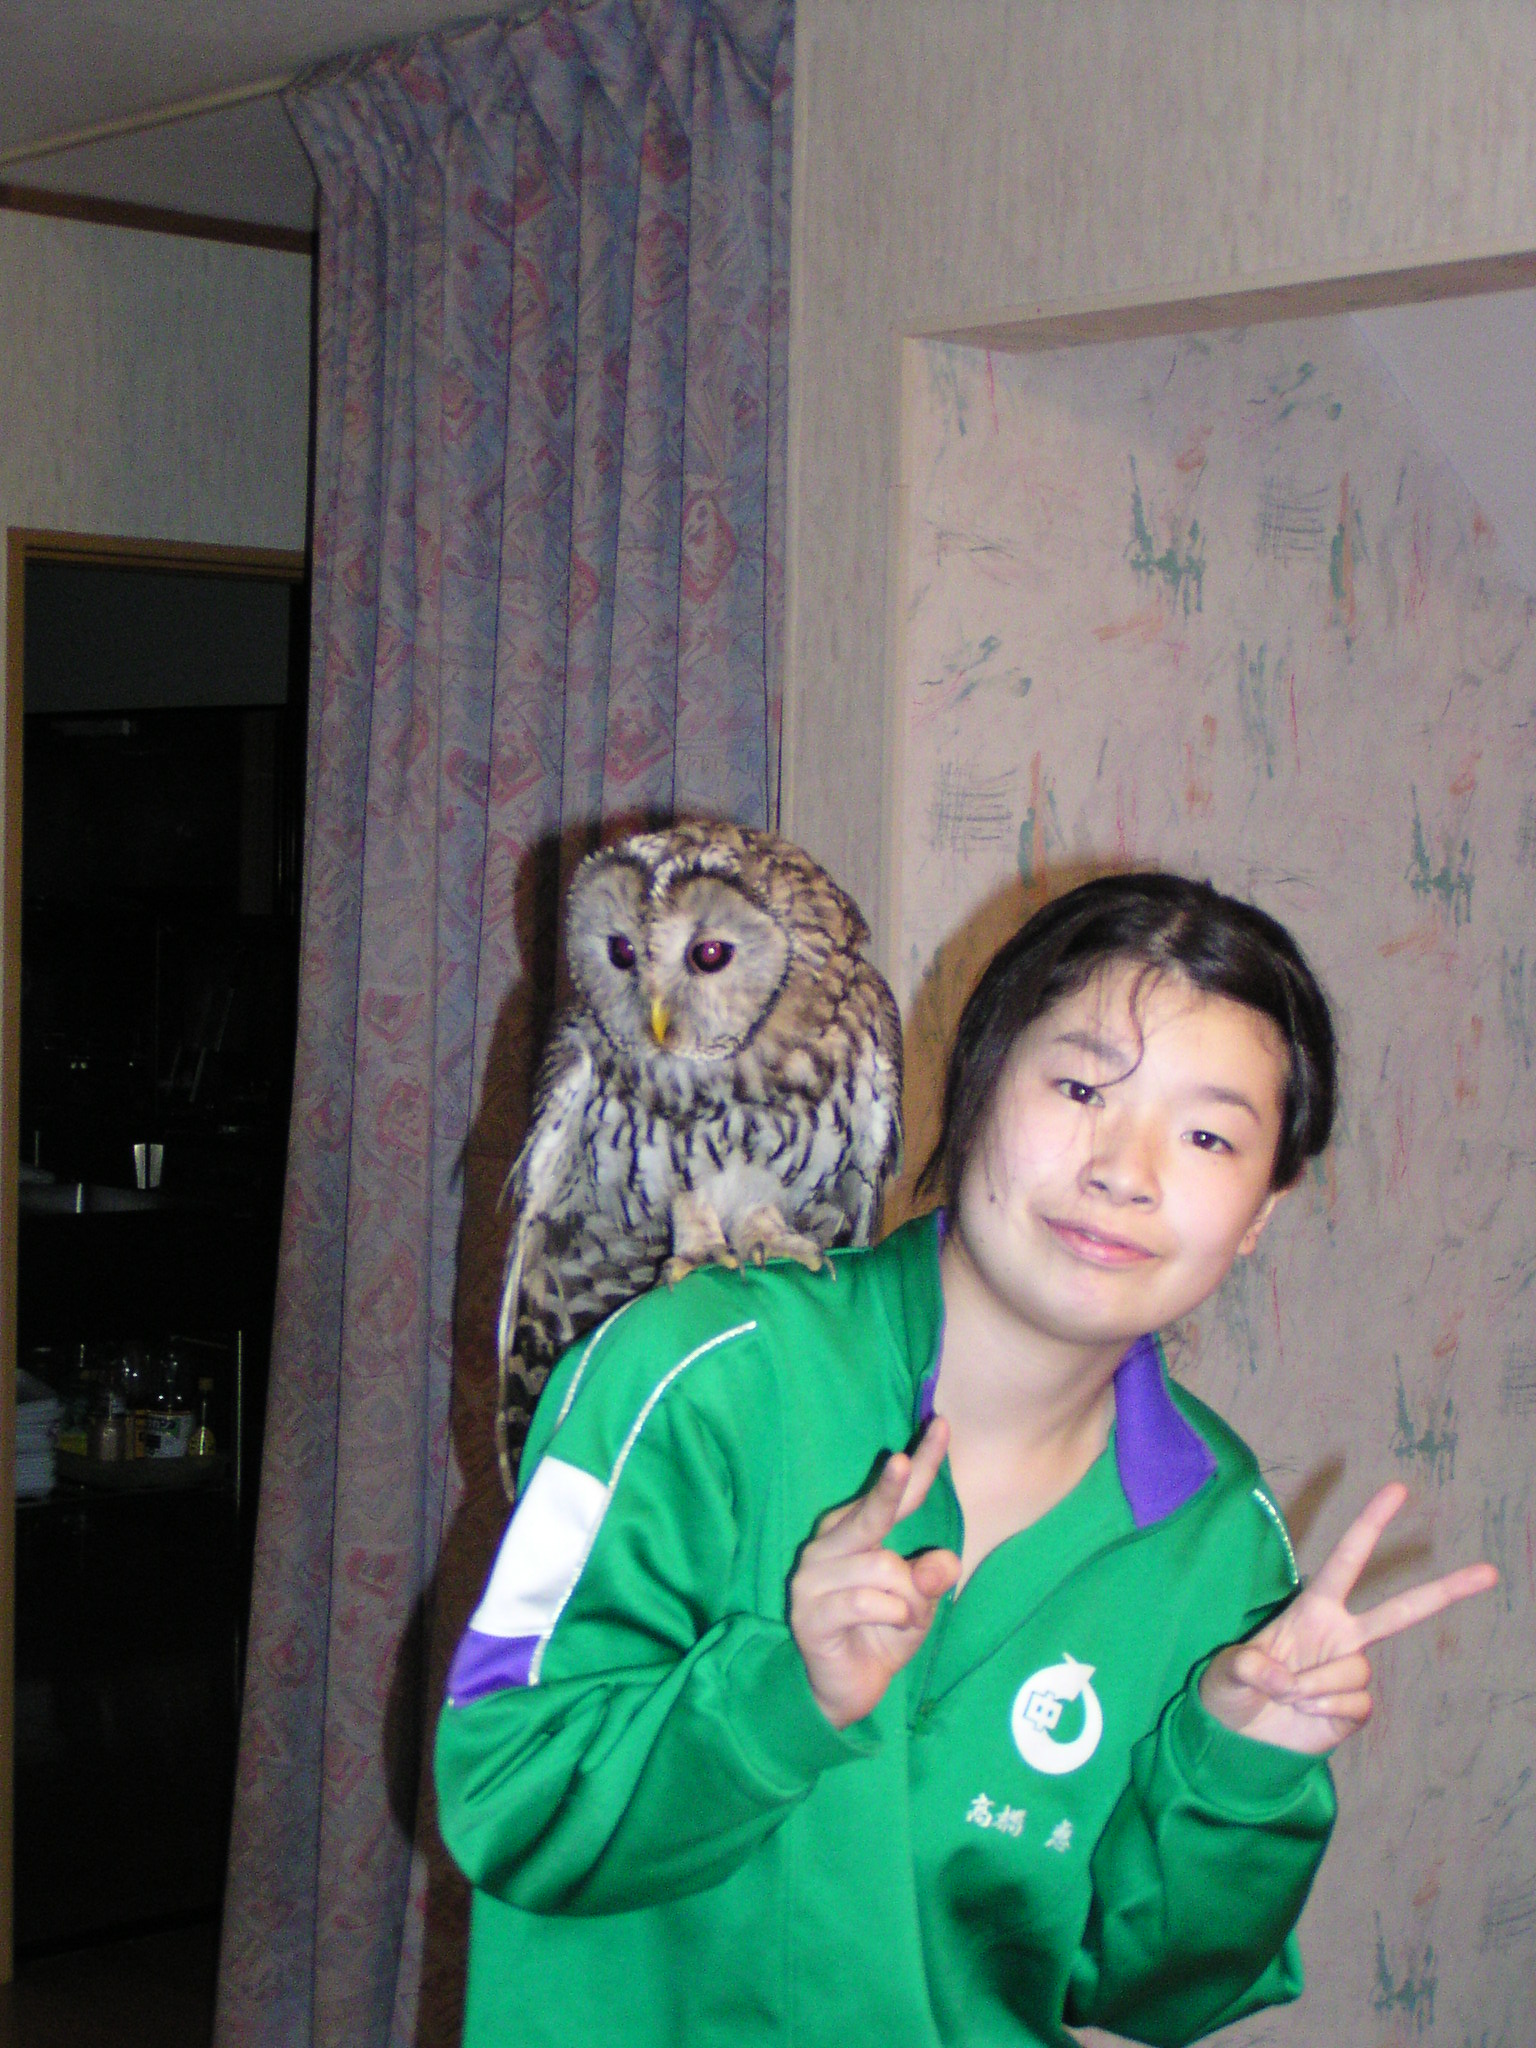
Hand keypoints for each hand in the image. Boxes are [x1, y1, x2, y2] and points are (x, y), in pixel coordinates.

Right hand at [790, 1420, 961, 1729]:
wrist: (846, 1690)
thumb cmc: (882, 1634)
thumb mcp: (919, 1606)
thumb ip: (929, 1579)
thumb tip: (944, 1563)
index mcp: (856, 1534)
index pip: (894, 1496)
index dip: (920, 1463)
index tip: (942, 1424)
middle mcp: (829, 1546)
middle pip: (870, 1513)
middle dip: (889, 1487)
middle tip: (902, 1461)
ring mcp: (813, 1577)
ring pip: (881, 1568)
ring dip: (909, 1599)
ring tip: (904, 1619)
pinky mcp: (808, 1612)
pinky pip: (866, 1601)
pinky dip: (891, 1615)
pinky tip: (889, 1628)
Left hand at [1200, 1482, 1498, 1754]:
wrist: (1241, 1738)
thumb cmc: (1232, 1689)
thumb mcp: (1224, 1671)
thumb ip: (1246, 1667)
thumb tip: (1282, 1676)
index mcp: (1312, 1607)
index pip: (1347, 1560)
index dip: (1370, 1524)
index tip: (1398, 1490)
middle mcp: (1341, 1634)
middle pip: (1401, 1611)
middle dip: (1446, 1591)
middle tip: (1489, 1572)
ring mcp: (1352, 1670)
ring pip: (1356, 1670)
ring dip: (1314, 1687)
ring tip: (1287, 1696)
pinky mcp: (1356, 1707)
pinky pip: (1356, 1704)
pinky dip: (1324, 1711)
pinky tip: (1305, 1714)